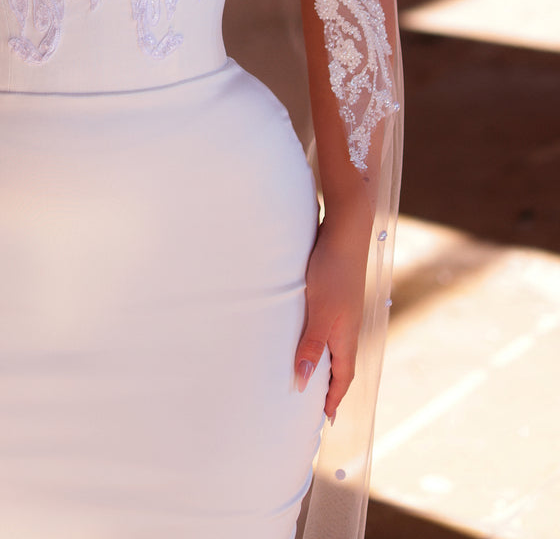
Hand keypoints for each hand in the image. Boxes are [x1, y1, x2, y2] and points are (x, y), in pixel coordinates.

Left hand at [293, 212, 368, 419]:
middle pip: (341, 363)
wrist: (345, 232)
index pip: (343, 376)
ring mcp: (344, 310)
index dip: (334, 397)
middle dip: (330, 385)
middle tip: (318, 402)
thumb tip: (301, 382)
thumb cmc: (332, 272)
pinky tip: (309, 333)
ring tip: (311, 373)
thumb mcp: (319, 313)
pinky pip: (329, 327)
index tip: (325, 417)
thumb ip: (311, 346)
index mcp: (347, 336)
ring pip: (335, 344)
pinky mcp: (336, 294)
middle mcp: (348, 326)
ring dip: (325, 362)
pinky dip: (321, 340)